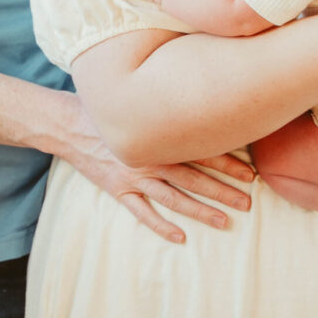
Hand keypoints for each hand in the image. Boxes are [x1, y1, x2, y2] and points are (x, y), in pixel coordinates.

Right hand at [61, 96, 253, 242]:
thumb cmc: (106, 104)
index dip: (226, 161)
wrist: (68, 122)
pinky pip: (142, 212)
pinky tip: (180, 237)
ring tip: (225, 221)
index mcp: (157, 133)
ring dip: (200, 210)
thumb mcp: (136, 91)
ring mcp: (133, 176)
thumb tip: (199, 79)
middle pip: (192, 177)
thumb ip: (164, 92)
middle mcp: (149, 156)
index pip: (199, 148)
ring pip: (173, 198)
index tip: (250, 171)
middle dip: (222, 189)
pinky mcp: (118, 189)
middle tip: (248, 201)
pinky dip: (160, 226)